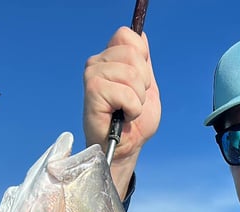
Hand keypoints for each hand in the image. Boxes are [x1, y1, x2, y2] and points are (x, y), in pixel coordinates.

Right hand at [83, 27, 160, 195]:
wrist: (126, 148)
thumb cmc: (134, 123)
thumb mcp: (147, 87)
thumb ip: (144, 62)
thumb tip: (141, 35)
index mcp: (109, 58)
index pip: (127, 35)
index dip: (141, 58)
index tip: (139, 82)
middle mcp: (97, 62)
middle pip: (134, 54)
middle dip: (143, 83)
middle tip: (133, 101)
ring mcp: (93, 75)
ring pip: (132, 74)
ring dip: (138, 99)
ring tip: (127, 110)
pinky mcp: (93, 91)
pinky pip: (126, 93)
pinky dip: (132, 109)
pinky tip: (123, 116)